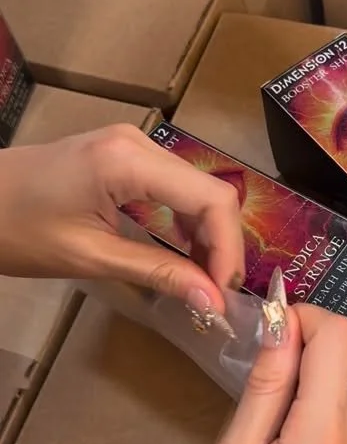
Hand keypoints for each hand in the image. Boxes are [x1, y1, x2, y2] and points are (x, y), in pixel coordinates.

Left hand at [0, 124, 243, 313]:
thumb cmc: (17, 231)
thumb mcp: (90, 257)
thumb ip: (157, 273)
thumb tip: (214, 302)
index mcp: (129, 161)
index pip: (211, 199)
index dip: (229, 248)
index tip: (223, 295)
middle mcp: (139, 141)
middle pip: (210, 190)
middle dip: (221, 244)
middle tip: (216, 294)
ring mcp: (132, 143)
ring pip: (195, 187)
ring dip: (206, 234)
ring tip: (202, 281)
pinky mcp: (123, 153)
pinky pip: (172, 184)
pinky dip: (184, 220)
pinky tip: (181, 254)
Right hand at [188, 302, 346, 443]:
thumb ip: (262, 391)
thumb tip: (278, 326)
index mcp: (324, 438)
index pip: (339, 336)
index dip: (303, 317)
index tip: (264, 330)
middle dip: (313, 338)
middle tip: (263, 359)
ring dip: (318, 374)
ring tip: (268, 408)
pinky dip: (325, 406)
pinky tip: (287, 440)